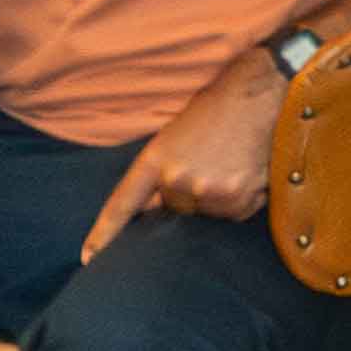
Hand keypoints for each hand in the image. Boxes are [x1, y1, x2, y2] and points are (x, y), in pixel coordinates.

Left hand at [83, 54, 282, 258]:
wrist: (261, 93)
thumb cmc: (218, 107)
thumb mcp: (176, 134)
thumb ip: (161, 170)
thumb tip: (155, 205)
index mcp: (155, 159)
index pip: (123, 203)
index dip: (104, 233)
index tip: (89, 257)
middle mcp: (176, 179)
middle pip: (176, 208)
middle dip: (189, 194)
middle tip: (211, 163)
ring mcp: (207, 190)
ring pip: (208, 211)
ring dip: (219, 196)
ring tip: (233, 164)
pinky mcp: (237, 198)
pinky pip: (235, 212)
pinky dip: (243, 198)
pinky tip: (248, 171)